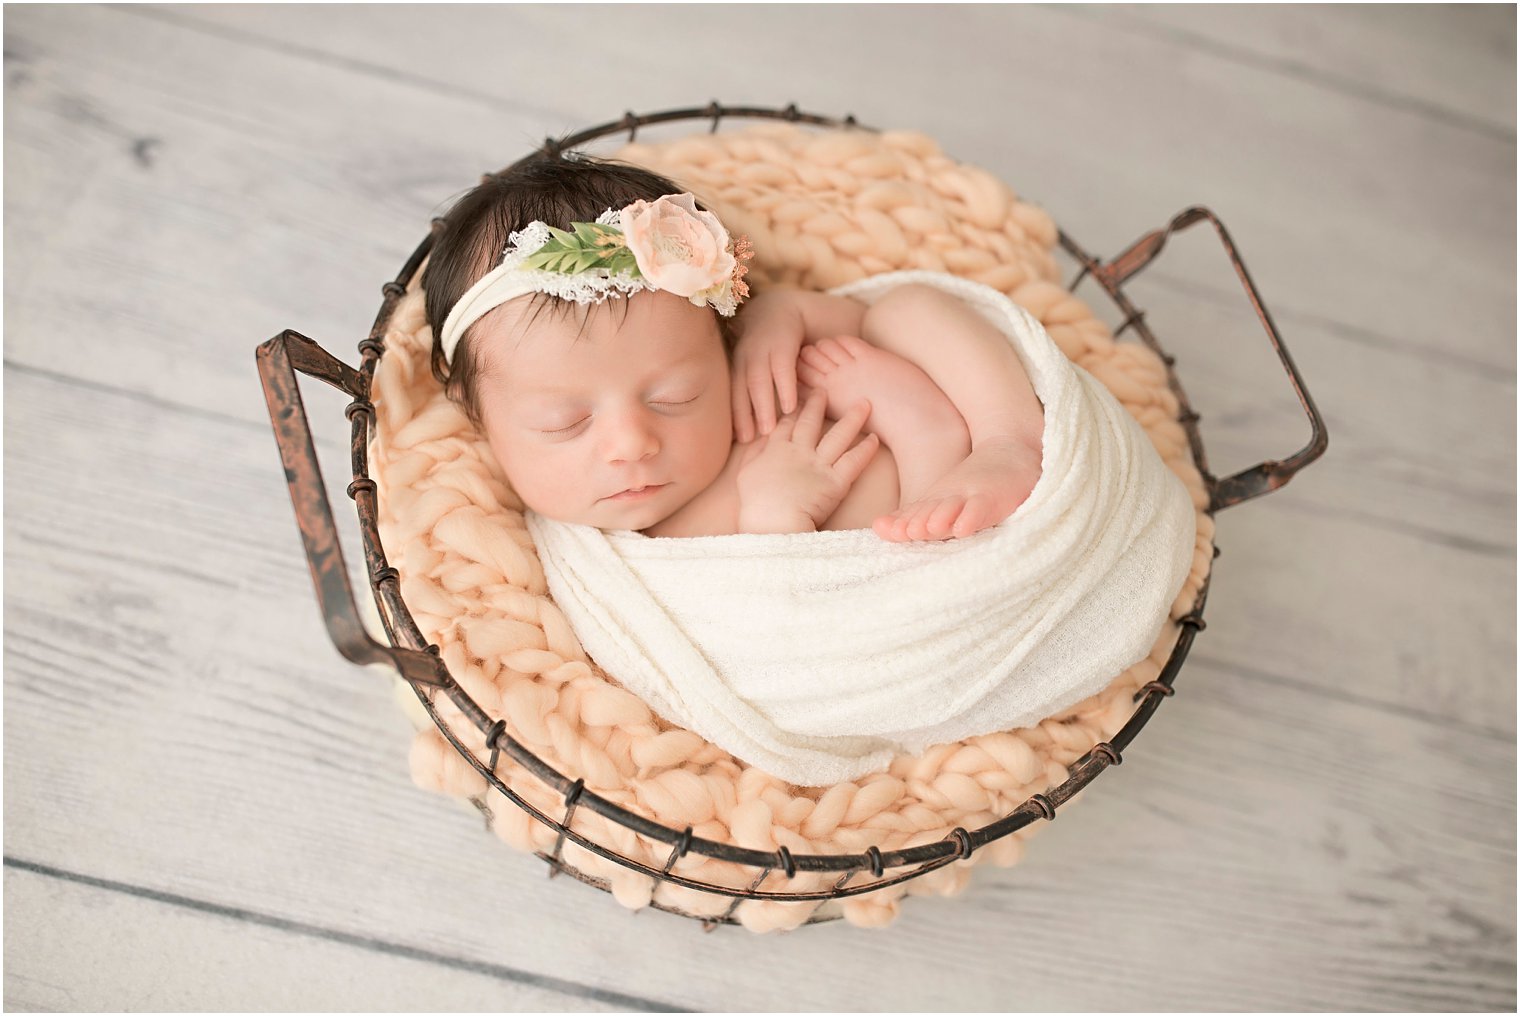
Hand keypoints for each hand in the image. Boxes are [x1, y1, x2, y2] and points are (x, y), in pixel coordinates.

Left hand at [731, 295, 804, 442]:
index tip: (738, 440)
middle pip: (742, 389)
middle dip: (745, 415)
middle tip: (749, 441)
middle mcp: (746, 359)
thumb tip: (746, 422)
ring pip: (759, 381)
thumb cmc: (765, 346)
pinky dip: (785, 388)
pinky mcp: (782, 344)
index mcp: (737, 366)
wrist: (779, 309)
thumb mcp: (752, 363)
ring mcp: (762, 350)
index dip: (735, 417)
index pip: (732, 394)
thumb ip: (749, 388)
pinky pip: (782, 369)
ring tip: (769, 430)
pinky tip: (790, 407)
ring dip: (763, 406)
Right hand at [736, 391, 879, 533]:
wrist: (773, 523)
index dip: (793, 410)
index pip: (786, 424)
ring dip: (852, 418)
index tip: (799, 398)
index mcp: (776, 450)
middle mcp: (799, 452)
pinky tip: (874, 439)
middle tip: (825, 389)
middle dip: (818, 403)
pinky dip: (865, 449)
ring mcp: (819, 465)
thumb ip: (754, 453)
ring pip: (838, 435)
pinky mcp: (836, 481)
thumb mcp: (745, 475)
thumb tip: (760, 437)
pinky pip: (854, 461)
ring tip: (864, 404)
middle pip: (811, 421)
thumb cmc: (756, 505)